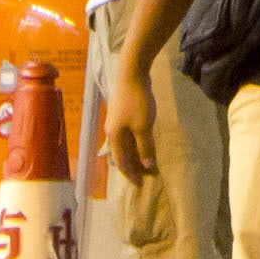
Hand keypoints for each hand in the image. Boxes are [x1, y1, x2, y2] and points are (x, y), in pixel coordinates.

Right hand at [103, 65, 158, 185]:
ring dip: (135, 153)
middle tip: (144, 175)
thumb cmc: (137, 102)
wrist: (131, 74)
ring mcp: (116, 121)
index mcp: (114, 137)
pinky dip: (136, 142)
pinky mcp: (123, 113)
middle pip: (121, 154)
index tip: (140, 184)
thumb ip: (145, 147)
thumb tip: (147, 166)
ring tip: (145, 161)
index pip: (121, 162)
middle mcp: (112, 131)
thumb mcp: (143, 127)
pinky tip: (143, 142)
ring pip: (124, 144)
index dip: (131, 173)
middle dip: (132, 166)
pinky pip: (128, 134)